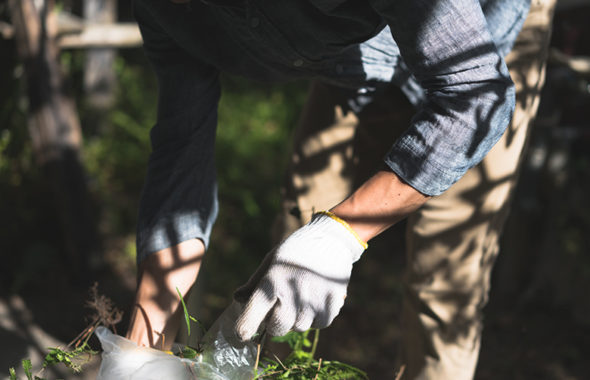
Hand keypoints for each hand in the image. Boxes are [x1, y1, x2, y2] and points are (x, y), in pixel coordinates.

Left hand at [234, 212, 366, 340]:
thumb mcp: (272, 261)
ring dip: (298, 318)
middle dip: (275, 322)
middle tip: (280, 306)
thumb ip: (255, 282)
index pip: (253, 313)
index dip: (244, 327)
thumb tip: (237, 299)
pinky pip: (320, 324)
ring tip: (302, 296)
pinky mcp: (332, 304)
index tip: (241, 334)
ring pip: (300, 327)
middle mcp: (292, 292)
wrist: (331, 238)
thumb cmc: (296, 251)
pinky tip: (317, 298)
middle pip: (277, 328)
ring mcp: (314, 299)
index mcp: (273, 280)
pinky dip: (317, 316)